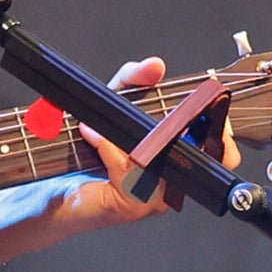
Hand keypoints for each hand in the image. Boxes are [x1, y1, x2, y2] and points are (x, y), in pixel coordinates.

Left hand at [64, 57, 241, 228]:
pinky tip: (92, 136)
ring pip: (162, 161)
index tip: (205, 104)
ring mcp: (156, 198)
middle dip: (185, 131)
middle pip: (204, 158)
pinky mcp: (131, 205)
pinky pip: (130, 170)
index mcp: (178, 158)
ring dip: (131, 139)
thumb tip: (154, 66)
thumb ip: (134, 78)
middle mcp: (173, 182)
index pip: (220, 146)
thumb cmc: (87, 149)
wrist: (51, 186)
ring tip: (101, 126)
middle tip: (161, 116)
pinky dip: (108, 147)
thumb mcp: (112, 102)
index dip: (220, 126)